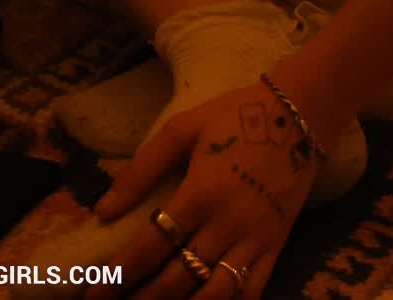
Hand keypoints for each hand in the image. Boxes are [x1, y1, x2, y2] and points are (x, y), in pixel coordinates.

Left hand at [93, 78, 317, 297]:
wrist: (300, 112)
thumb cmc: (235, 116)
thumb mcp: (184, 128)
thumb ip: (142, 169)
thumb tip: (103, 211)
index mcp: (200, 193)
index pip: (151, 246)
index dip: (117, 274)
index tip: (92, 292)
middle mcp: (226, 224)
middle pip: (175, 279)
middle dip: (138, 299)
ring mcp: (254, 239)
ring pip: (211, 295)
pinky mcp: (275, 246)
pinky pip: (250, 292)